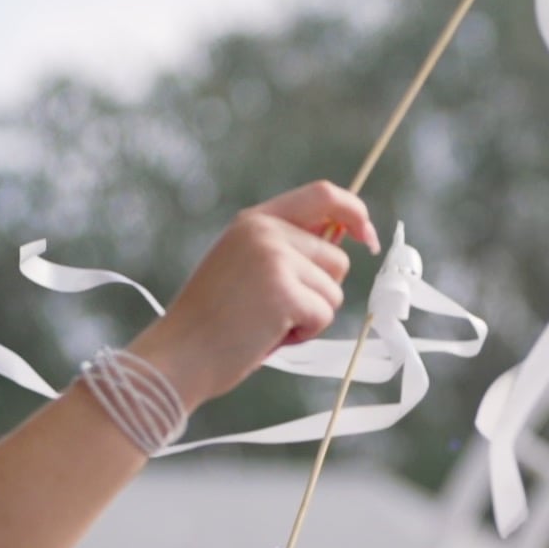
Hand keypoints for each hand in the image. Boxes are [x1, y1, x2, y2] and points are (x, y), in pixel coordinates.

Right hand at [122, 183, 372, 405]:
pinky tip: (268, 335)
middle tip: (278, 308)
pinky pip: (324, 314)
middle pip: (337, 258)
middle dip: (321, 291)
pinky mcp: (284, 291)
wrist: (181, 352)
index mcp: (255, 220)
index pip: (323, 195)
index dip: (355, 212)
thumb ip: (289, 247)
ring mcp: (274, 259)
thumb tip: (347, 237)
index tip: (368, 238)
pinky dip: (304, 332)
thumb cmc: (217, 318)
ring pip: (334, 290)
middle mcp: (264, 231)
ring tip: (268, 321)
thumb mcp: (248, 265)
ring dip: (311, 315)